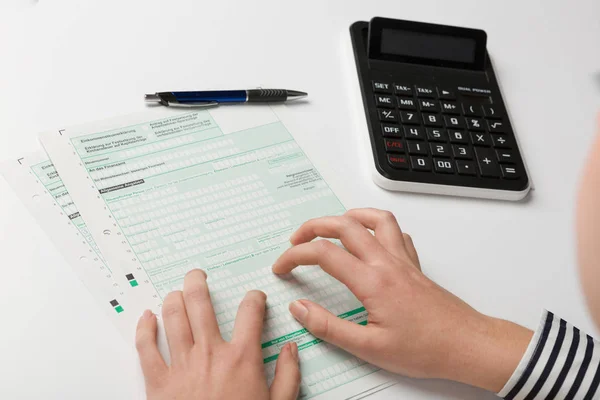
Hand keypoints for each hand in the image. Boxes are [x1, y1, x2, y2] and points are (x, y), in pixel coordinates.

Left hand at [135, 270, 300, 399]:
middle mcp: (210, 353)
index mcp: (242, 358)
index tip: (254, 298)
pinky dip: (144, 328)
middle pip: (200, 303)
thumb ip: (288, 376)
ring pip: (173, 317)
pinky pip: (146, 347)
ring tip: (175, 291)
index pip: (250, 312)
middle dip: (197, 282)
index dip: (254, 298)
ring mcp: (181, 365)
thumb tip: (290, 350)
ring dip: (173, 298)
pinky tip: (146, 317)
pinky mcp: (158, 381)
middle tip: (197, 275)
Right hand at [272, 208, 532, 392]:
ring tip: (331, 226)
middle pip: (344, 225)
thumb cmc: (425, 349)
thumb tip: (300, 309)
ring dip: (348, 217)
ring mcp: (403, 260)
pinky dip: (377, 226)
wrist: (467, 345)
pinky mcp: (414, 265)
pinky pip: (396, 232)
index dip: (295, 256)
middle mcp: (387, 262)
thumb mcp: (369, 348)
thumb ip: (329, 327)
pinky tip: (371, 238)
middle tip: (296, 239)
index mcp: (372, 281)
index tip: (282, 266)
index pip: (323, 254)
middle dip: (313, 226)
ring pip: (374, 219)